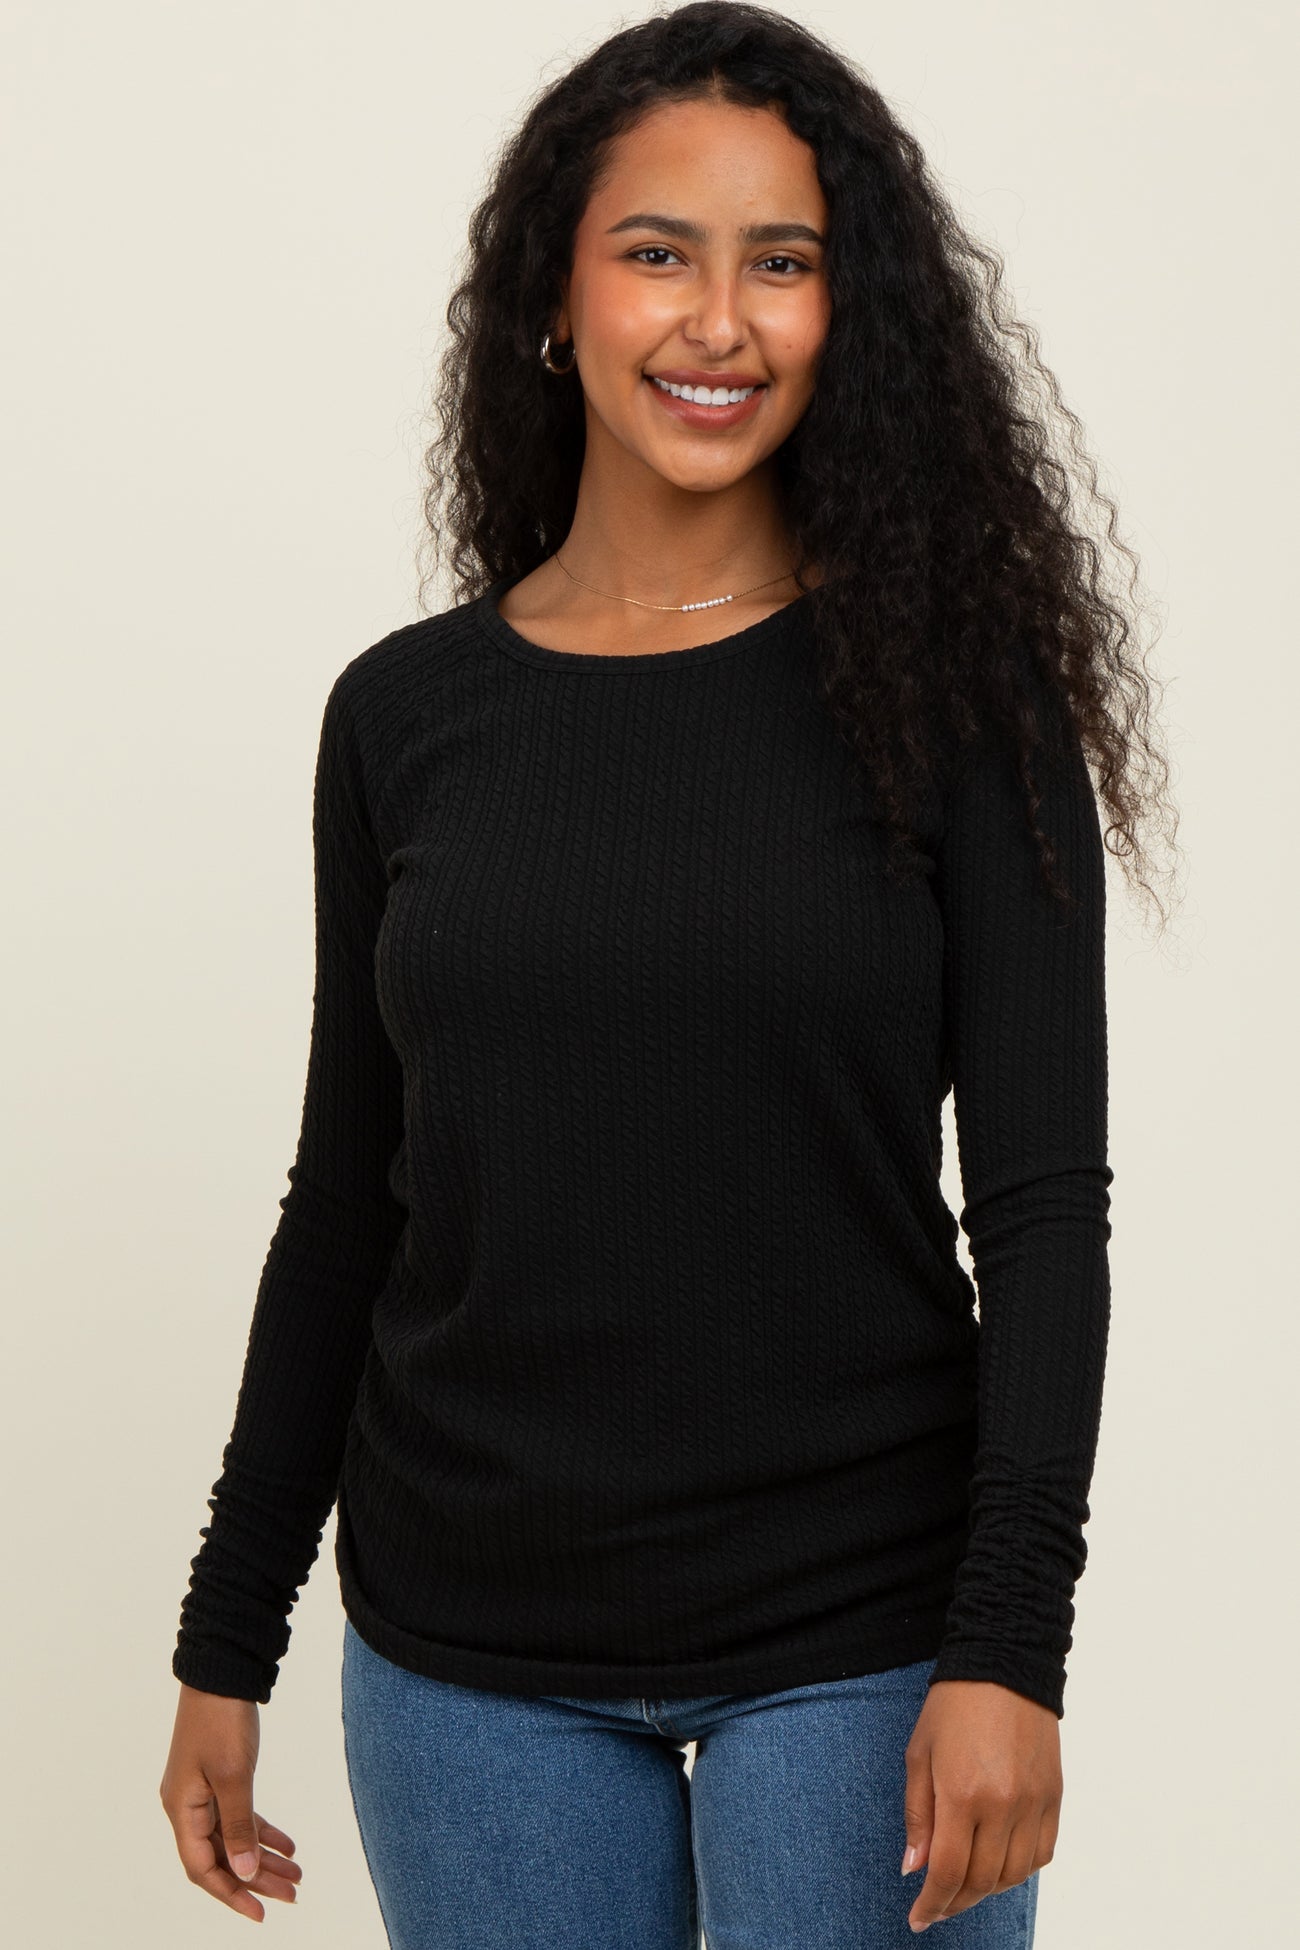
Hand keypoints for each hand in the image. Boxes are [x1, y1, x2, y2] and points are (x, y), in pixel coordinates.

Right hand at [159, 1682, 301, 1922]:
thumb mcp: (233, 1776)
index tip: (261, 1912)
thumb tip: (245, 1873)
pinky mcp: (220, 1777)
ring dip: (264, 1857)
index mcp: (182, 1810)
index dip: (231, 1894)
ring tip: (297, 1876)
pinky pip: (241, 1815)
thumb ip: (239, 1826)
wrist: (220, 1671)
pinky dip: (263, 1830)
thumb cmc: (220, 1720)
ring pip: (234, 1837)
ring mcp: (203, 1792)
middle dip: (256, 1879)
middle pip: (222, 1857)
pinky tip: (289, 1845)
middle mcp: (188, 1806)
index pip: (203, 1868)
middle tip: (292, 1895)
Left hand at [901, 1678, 1060, 1932]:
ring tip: (964, 1885)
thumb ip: (917, 1816)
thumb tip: (914, 1868)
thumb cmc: (953, 1705)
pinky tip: (999, 1864)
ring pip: (1013, 1875)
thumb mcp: (919, 1754)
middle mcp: (1003, 1805)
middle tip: (936, 1906)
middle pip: (981, 1881)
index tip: (918, 1919)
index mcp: (962, 1793)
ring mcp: (1034, 1803)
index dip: (932, 1904)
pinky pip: (1041, 1854)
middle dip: (954, 1902)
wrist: (1004, 1663)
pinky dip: (1019, 1870)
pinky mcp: (1055, 1797)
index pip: (947, 1872)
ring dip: (986, 1890)